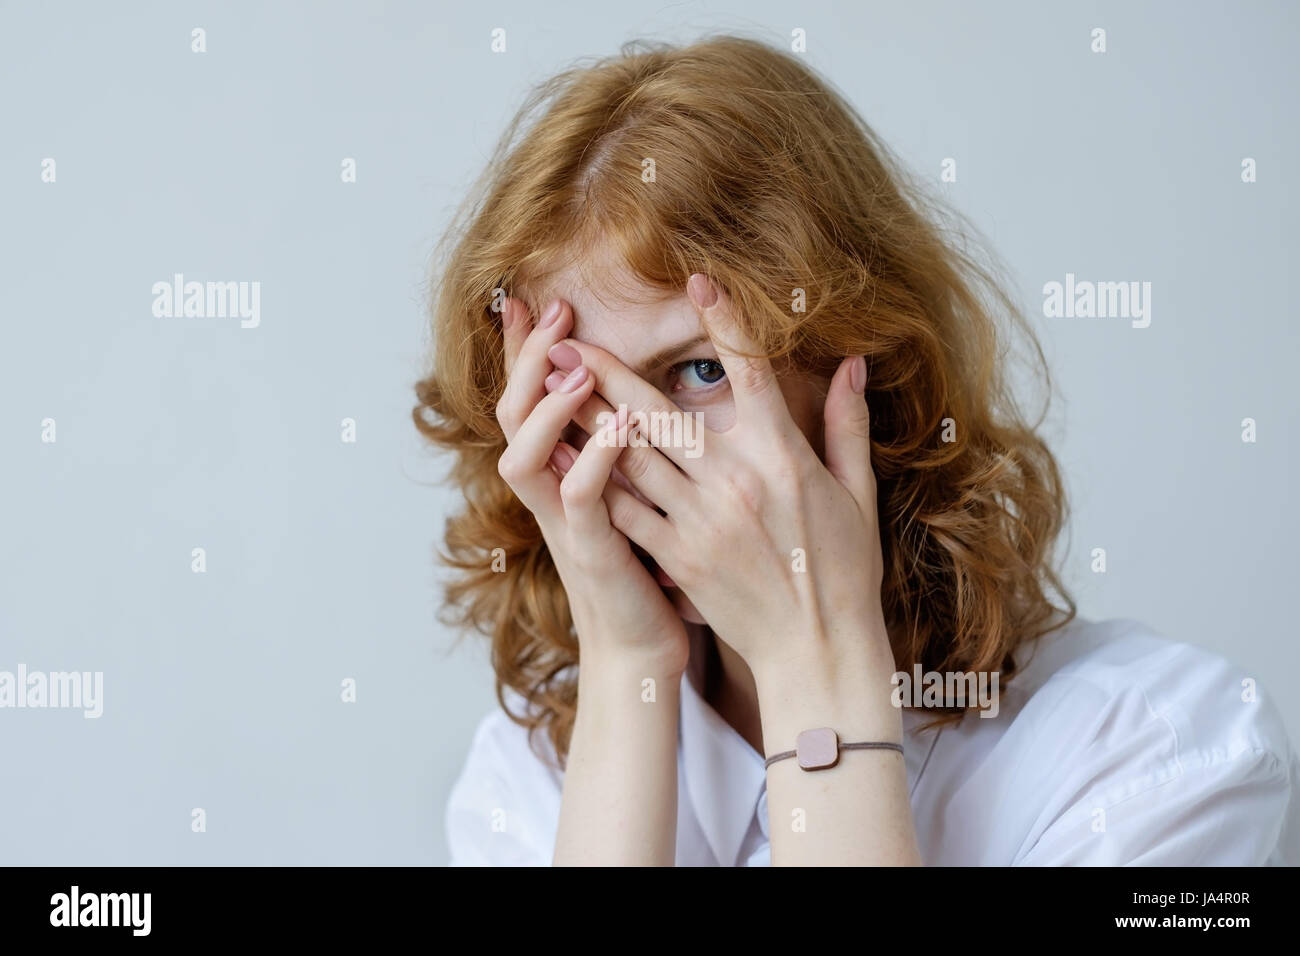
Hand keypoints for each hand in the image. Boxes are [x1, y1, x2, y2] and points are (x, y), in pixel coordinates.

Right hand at [494, 297, 688, 677]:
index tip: (524, 297)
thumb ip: (622, 447)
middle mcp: (548, 494)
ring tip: (578, 370)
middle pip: (511, 416)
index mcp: (557, 474)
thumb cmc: (645, 570)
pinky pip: (577, 502)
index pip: (528, 400)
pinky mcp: (592, 553)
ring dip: (548, 409)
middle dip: (528, 361)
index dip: (519, 352)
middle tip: (555, 312)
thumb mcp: (628, 496)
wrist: (642, 647)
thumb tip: (636, 394)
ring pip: (524, 457)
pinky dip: (592, 461)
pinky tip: (620, 428)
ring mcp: (564, 524)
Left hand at [544, 276, 893, 694]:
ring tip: (550, 386)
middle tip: (567, 339)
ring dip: (586, 417)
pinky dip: (593, 480)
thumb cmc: (844, 571)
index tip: (696, 280)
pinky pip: (623, 510)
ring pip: (631, 456)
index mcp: (781, 456)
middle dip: (608, 371)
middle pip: (661, 411)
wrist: (818, 649)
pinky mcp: (676, 556)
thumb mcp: (856, 493)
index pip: (749, 372)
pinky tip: (562, 455)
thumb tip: (851, 363)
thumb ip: (846, 424)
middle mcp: (733, 480)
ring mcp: (699, 519)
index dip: (723, 322)